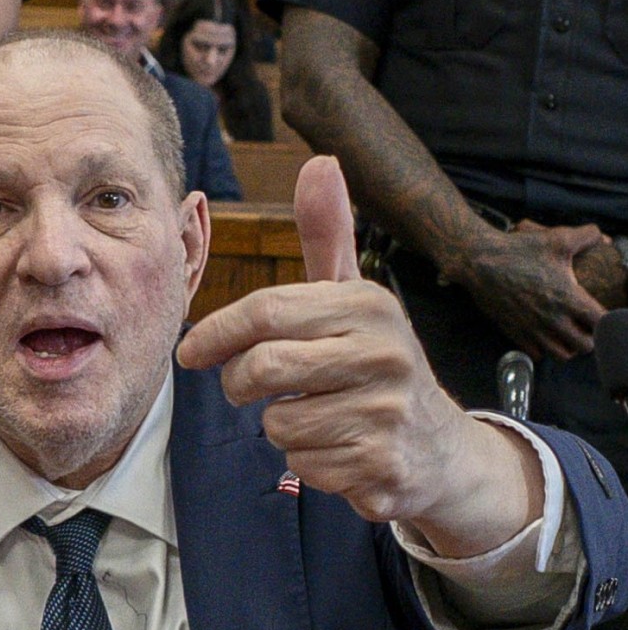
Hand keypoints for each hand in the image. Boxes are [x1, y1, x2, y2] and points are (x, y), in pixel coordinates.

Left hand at [178, 156, 541, 555]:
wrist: (439, 446)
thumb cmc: (376, 361)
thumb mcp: (354, 296)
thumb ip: (328, 236)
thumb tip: (318, 163)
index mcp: (366, 304)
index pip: (265, 311)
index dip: (215, 332)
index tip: (190, 352)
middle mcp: (383, 353)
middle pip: (261, 368)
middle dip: (238, 382)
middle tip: (245, 386)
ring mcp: (386, 412)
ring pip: (277, 422)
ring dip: (279, 424)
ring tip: (315, 413)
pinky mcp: (382, 466)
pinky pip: (302, 464)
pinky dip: (306, 460)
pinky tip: (337, 446)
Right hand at [452, 218, 605, 360]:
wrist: (479, 261)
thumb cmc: (518, 250)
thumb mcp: (557, 238)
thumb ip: (588, 236)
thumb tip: (605, 240)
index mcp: (568, 298)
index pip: (602, 323)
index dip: (607, 320)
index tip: (602, 313)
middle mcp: (552, 318)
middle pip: (585, 346)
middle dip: (591, 338)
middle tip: (586, 327)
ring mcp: (532, 328)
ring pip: (562, 355)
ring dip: (569, 347)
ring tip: (567, 334)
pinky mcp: (514, 332)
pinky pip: (536, 354)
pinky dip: (543, 349)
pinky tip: (543, 335)